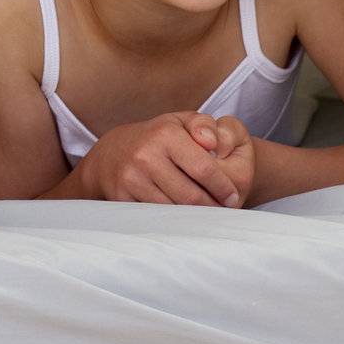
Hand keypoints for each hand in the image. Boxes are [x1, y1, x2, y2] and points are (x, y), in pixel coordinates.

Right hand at [77, 111, 245, 206]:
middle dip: (212, 208)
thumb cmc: (156, 138)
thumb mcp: (179, 122)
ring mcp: (131, 178)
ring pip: (176, 211)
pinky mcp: (122, 198)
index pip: (205, 169)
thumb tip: (214, 143)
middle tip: (222, 211)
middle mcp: (145, 155)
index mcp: (165, 134)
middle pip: (192, 196)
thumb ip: (204, 125)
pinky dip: (174, 221)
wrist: (111, 154)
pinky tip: (182, 217)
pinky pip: (157, 218)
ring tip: (205, 214)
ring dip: (195, 217)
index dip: (224, 188)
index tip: (232, 197)